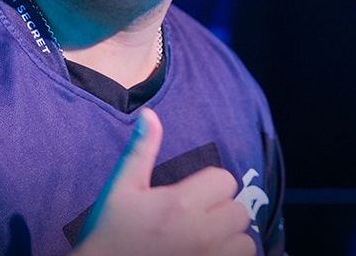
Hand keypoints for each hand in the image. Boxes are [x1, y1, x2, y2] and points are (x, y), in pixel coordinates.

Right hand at [72, 108, 255, 255]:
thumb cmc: (110, 231)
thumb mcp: (121, 187)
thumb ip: (140, 150)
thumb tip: (149, 114)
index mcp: (181, 203)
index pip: (225, 181)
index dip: (211, 185)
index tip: (193, 195)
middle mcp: (201, 232)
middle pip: (240, 212)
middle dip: (223, 212)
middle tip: (200, 218)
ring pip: (245, 243)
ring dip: (231, 240)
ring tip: (208, 240)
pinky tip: (207, 253)